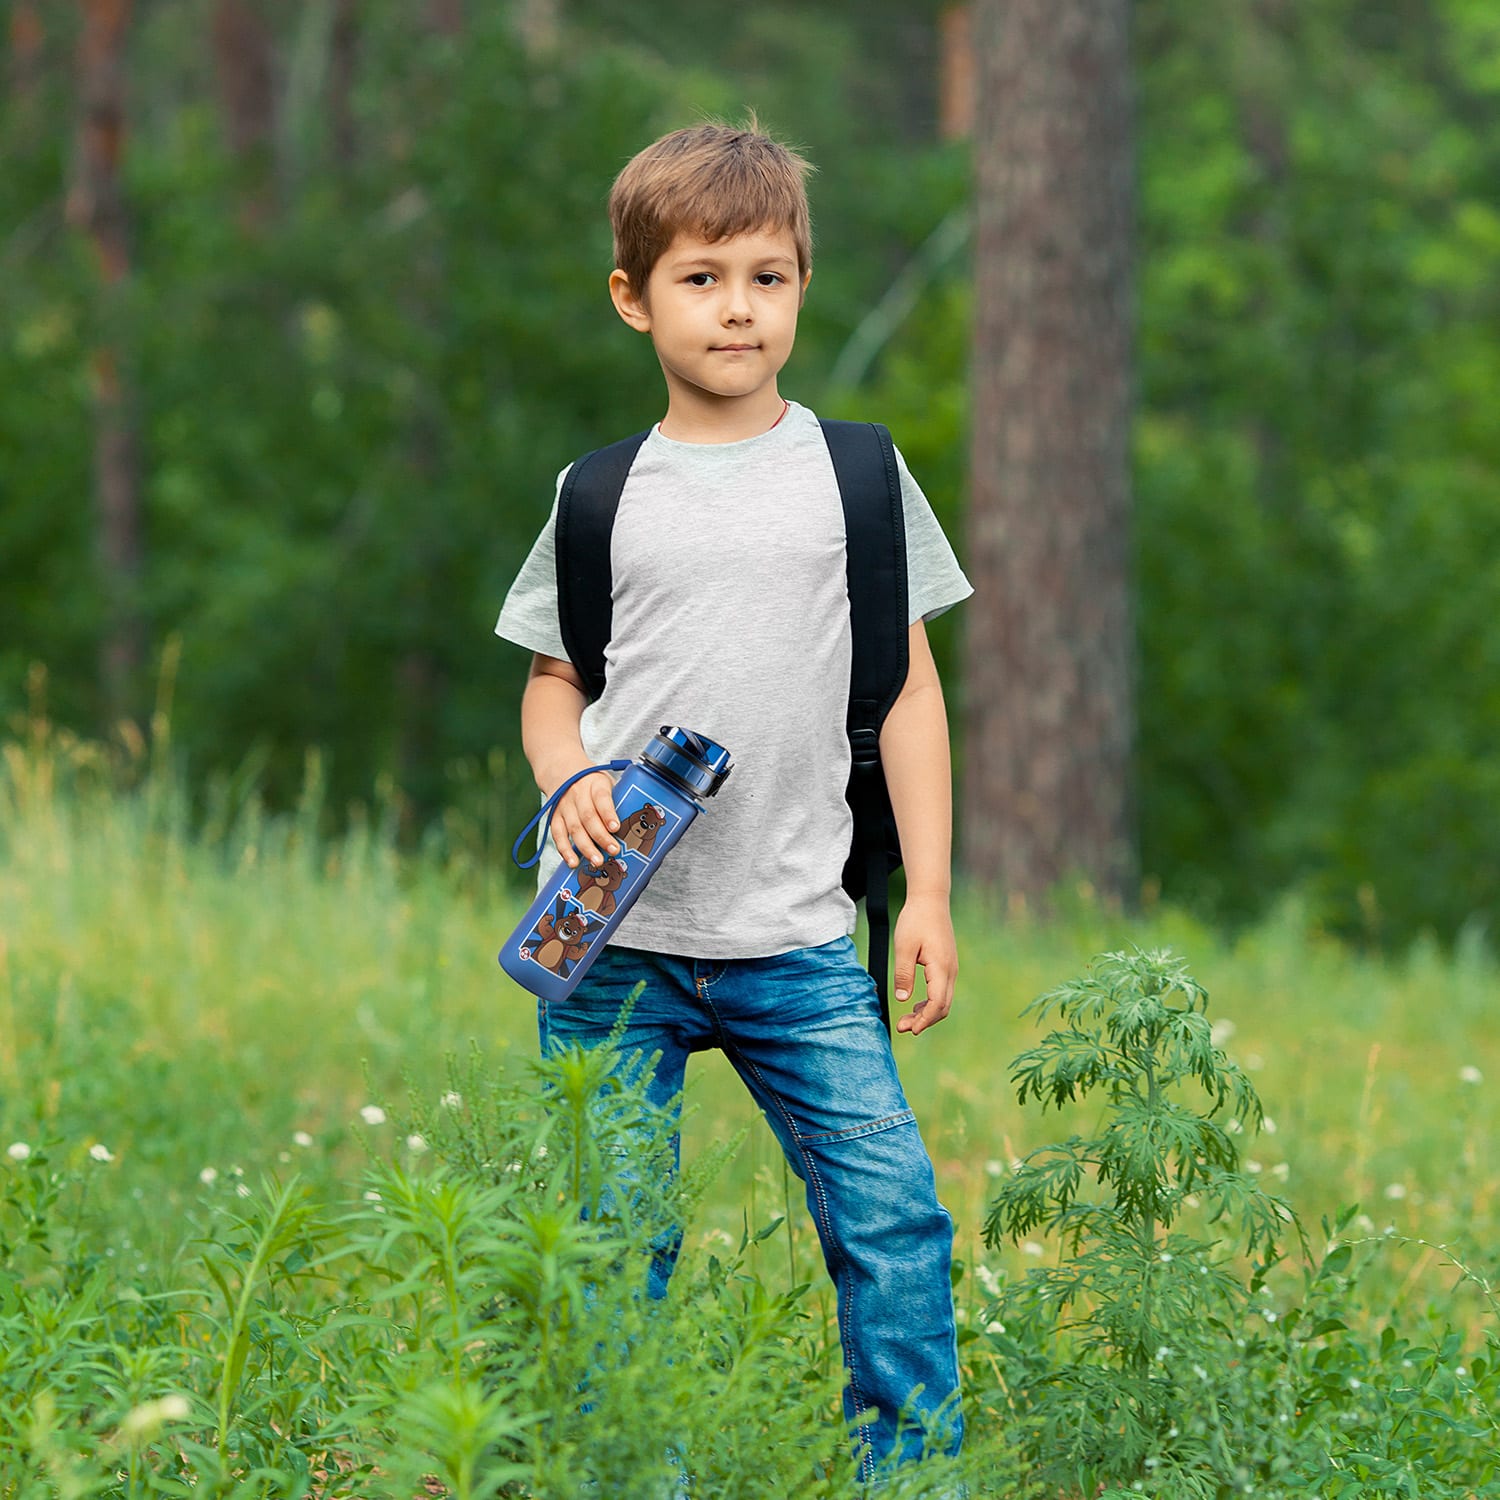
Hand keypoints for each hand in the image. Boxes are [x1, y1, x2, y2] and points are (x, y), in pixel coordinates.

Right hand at [547, 771, 619, 867]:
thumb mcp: (605, 781)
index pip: (602, 798)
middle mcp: (578, 794)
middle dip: (601, 836)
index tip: (616, 828)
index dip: (608, 814)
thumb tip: (634, 826)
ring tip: (597, 861)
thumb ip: (616, 800)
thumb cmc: (590, 781)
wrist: (561, 771)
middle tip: (613, 850)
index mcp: (595, 783)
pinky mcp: (554, 816)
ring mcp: (564, 806)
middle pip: (588, 817)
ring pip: (574, 828)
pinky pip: (558, 834)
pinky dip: (565, 850)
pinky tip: (573, 861)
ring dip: (585, 847)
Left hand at [891, 894, 956, 1035]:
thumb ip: (903, 974)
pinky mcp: (946, 965)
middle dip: (924, 1021)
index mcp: (941, 967)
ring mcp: (950, 968)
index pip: (937, 1003)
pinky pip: (942, 991)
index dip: (924, 1019)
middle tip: (902, 1027)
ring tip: (906, 1020)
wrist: (930, 900)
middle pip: (943, 1006)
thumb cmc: (916, 920)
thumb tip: (903, 999)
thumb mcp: (904, 947)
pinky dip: (930, 1003)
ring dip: (927, 1013)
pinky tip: (915, 1005)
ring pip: (943, 1000)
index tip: (910, 1029)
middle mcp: (950, 971)